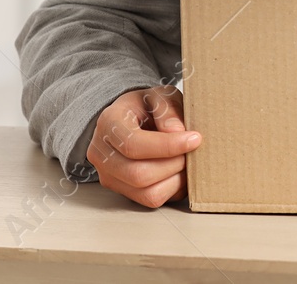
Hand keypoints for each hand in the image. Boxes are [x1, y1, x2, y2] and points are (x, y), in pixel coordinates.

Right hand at [86, 86, 200, 206]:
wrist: (131, 119)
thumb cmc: (146, 106)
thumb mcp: (160, 96)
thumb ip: (168, 110)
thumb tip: (178, 132)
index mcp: (108, 124)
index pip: (134, 144)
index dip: (168, 146)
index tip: (195, 138)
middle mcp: (101, 154)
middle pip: (139, 174)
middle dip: (174, 164)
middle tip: (193, 150)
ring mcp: (109, 177)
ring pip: (147, 193)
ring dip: (176, 180)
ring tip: (187, 160)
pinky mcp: (122, 192)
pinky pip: (152, 201)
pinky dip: (173, 189)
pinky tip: (180, 171)